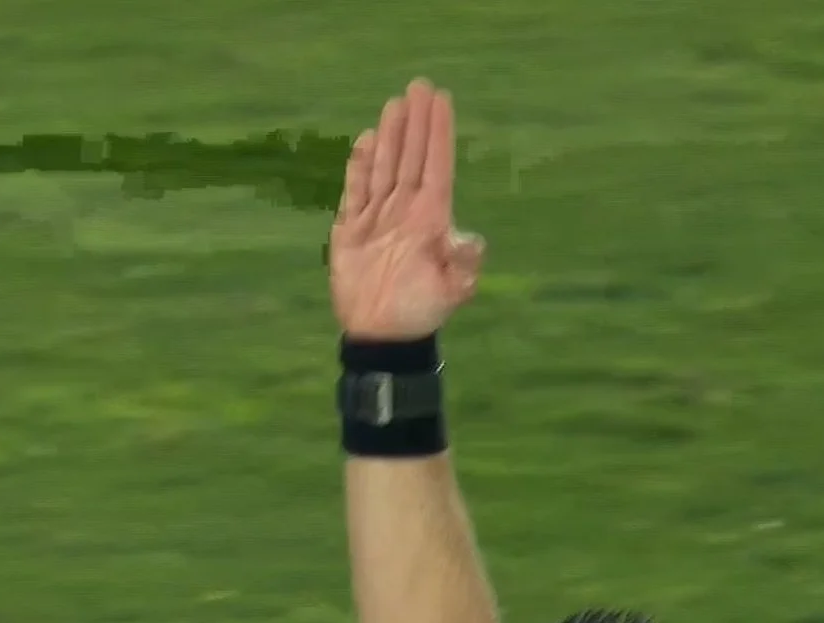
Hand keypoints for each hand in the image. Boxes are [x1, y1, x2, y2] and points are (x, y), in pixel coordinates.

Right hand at [329, 78, 485, 340]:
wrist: (383, 335)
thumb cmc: (420, 312)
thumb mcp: (452, 291)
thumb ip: (464, 264)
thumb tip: (472, 240)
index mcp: (431, 218)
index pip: (436, 164)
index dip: (438, 132)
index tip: (440, 99)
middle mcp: (406, 210)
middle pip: (411, 157)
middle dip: (415, 123)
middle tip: (418, 86)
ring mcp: (378, 218)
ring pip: (384, 167)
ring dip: (390, 137)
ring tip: (394, 105)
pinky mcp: (351, 230)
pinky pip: (355, 191)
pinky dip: (358, 167)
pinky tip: (365, 142)